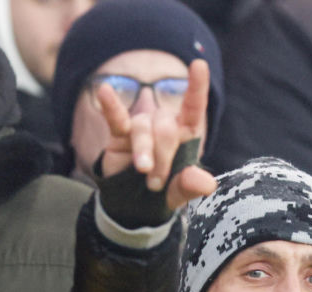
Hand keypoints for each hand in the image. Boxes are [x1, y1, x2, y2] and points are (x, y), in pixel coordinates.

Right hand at [97, 58, 216, 210]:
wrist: (131, 205)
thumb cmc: (161, 194)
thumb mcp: (177, 193)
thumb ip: (190, 186)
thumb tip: (208, 184)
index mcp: (185, 134)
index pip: (193, 107)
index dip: (196, 87)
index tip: (198, 65)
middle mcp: (164, 125)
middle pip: (166, 127)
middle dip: (163, 156)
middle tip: (156, 184)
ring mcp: (141, 127)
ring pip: (143, 127)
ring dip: (144, 150)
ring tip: (141, 171)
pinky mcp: (119, 134)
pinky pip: (116, 117)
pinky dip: (111, 105)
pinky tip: (103, 91)